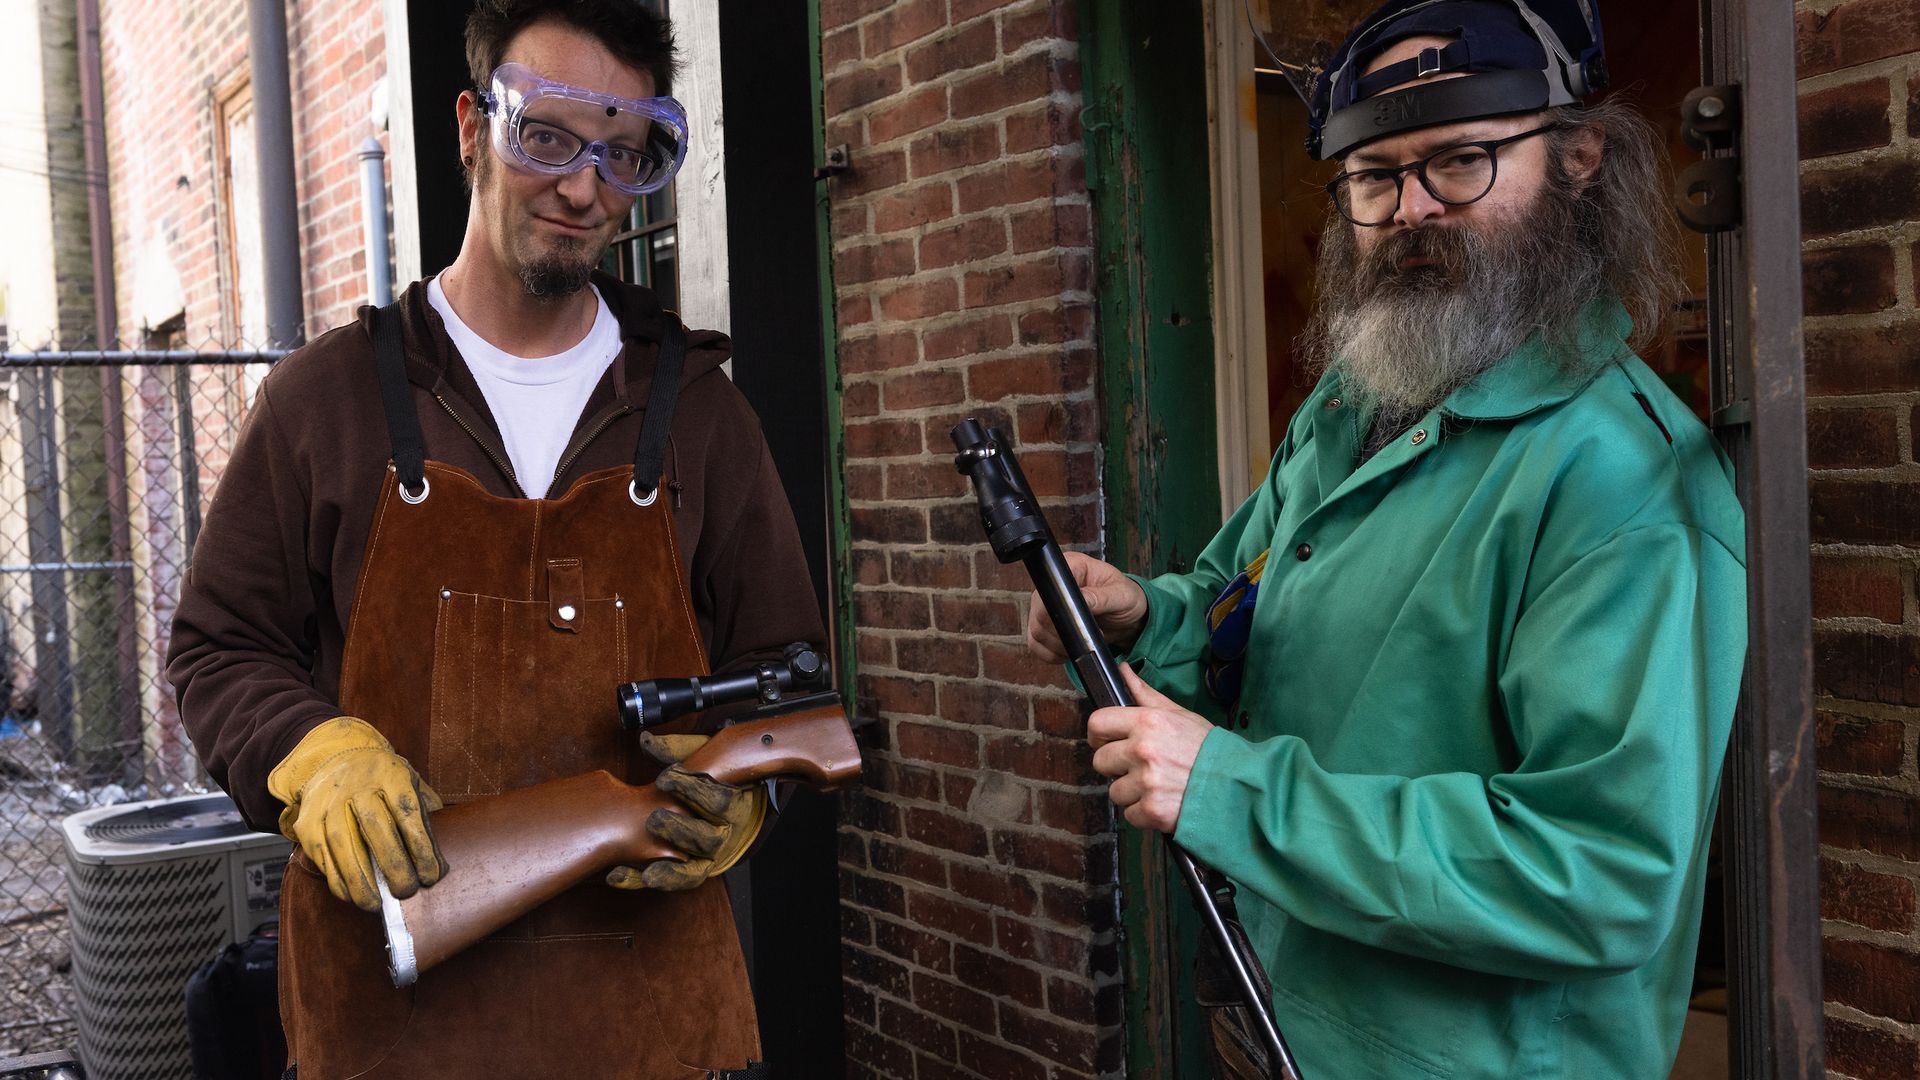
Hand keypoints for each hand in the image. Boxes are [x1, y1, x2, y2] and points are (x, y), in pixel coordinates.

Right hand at [267, 717, 445, 911]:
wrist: (335, 760)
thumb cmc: (383, 781)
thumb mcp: (410, 784)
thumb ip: (425, 816)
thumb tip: (441, 863)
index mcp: (390, 774)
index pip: (407, 812)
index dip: (421, 847)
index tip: (432, 875)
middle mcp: (357, 786)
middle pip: (374, 827)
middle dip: (392, 864)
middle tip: (406, 891)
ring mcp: (328, 803)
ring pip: (341, 844)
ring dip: (359, 880)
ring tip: (375, 904)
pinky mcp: (307, 822)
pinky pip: (321, 855)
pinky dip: (337, 880)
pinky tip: (352, 895)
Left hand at [607, 731, 767, 891]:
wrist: (722, 806)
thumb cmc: (712, 779)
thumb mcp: (701, 758)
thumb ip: (678, 750)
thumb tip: (647, 742)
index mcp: (733, 807)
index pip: (720, 802)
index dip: (694, 791)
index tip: (665, 778)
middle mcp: (723, 835)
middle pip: (708, 839)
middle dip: (679, 829)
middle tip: (653, 819)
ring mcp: (706, 858)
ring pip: (694, 868)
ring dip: (667, 866)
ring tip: (644, 862)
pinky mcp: (687, 873)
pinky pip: (671, 883)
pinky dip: (643, 881)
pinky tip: (618, 876)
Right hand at [1027, 551, 1149, 662]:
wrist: (1128, 617)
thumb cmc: (1127, 598)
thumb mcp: (1121, 595)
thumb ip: (1101, 597)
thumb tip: (1082, 599)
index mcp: (1070, 566)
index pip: (1050, 589)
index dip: (1060, 610)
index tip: (1080, 624)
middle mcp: (1052, 584)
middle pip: (1039, 614)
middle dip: (1063, 633)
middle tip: (1088, 636)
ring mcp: (1045, 606)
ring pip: (1036, 632)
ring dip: (1058, 646)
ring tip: (1083, 642)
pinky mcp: (1044, 625)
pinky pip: (1036, 644)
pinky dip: (1052, 654)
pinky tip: (1071, 650)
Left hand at [1088, 665, 1213, 832]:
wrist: (1238, 785)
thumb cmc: (1209, 749)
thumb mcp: (1179, 715)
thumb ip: (1145, 694)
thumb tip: (1123, 671)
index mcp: (1147, 722)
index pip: (1097, 723)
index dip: (1098, 735)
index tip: (1105, 742)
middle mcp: (1143, 751)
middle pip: (1100, 761)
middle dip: (1116, 767)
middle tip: (1140, 768)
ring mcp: (1146, 782)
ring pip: (1115, 791)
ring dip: (1132, 793)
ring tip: (1158, 786)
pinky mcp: (1152, 810)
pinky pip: (1130, 814)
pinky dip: (1144, 813)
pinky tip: (1163, 802)